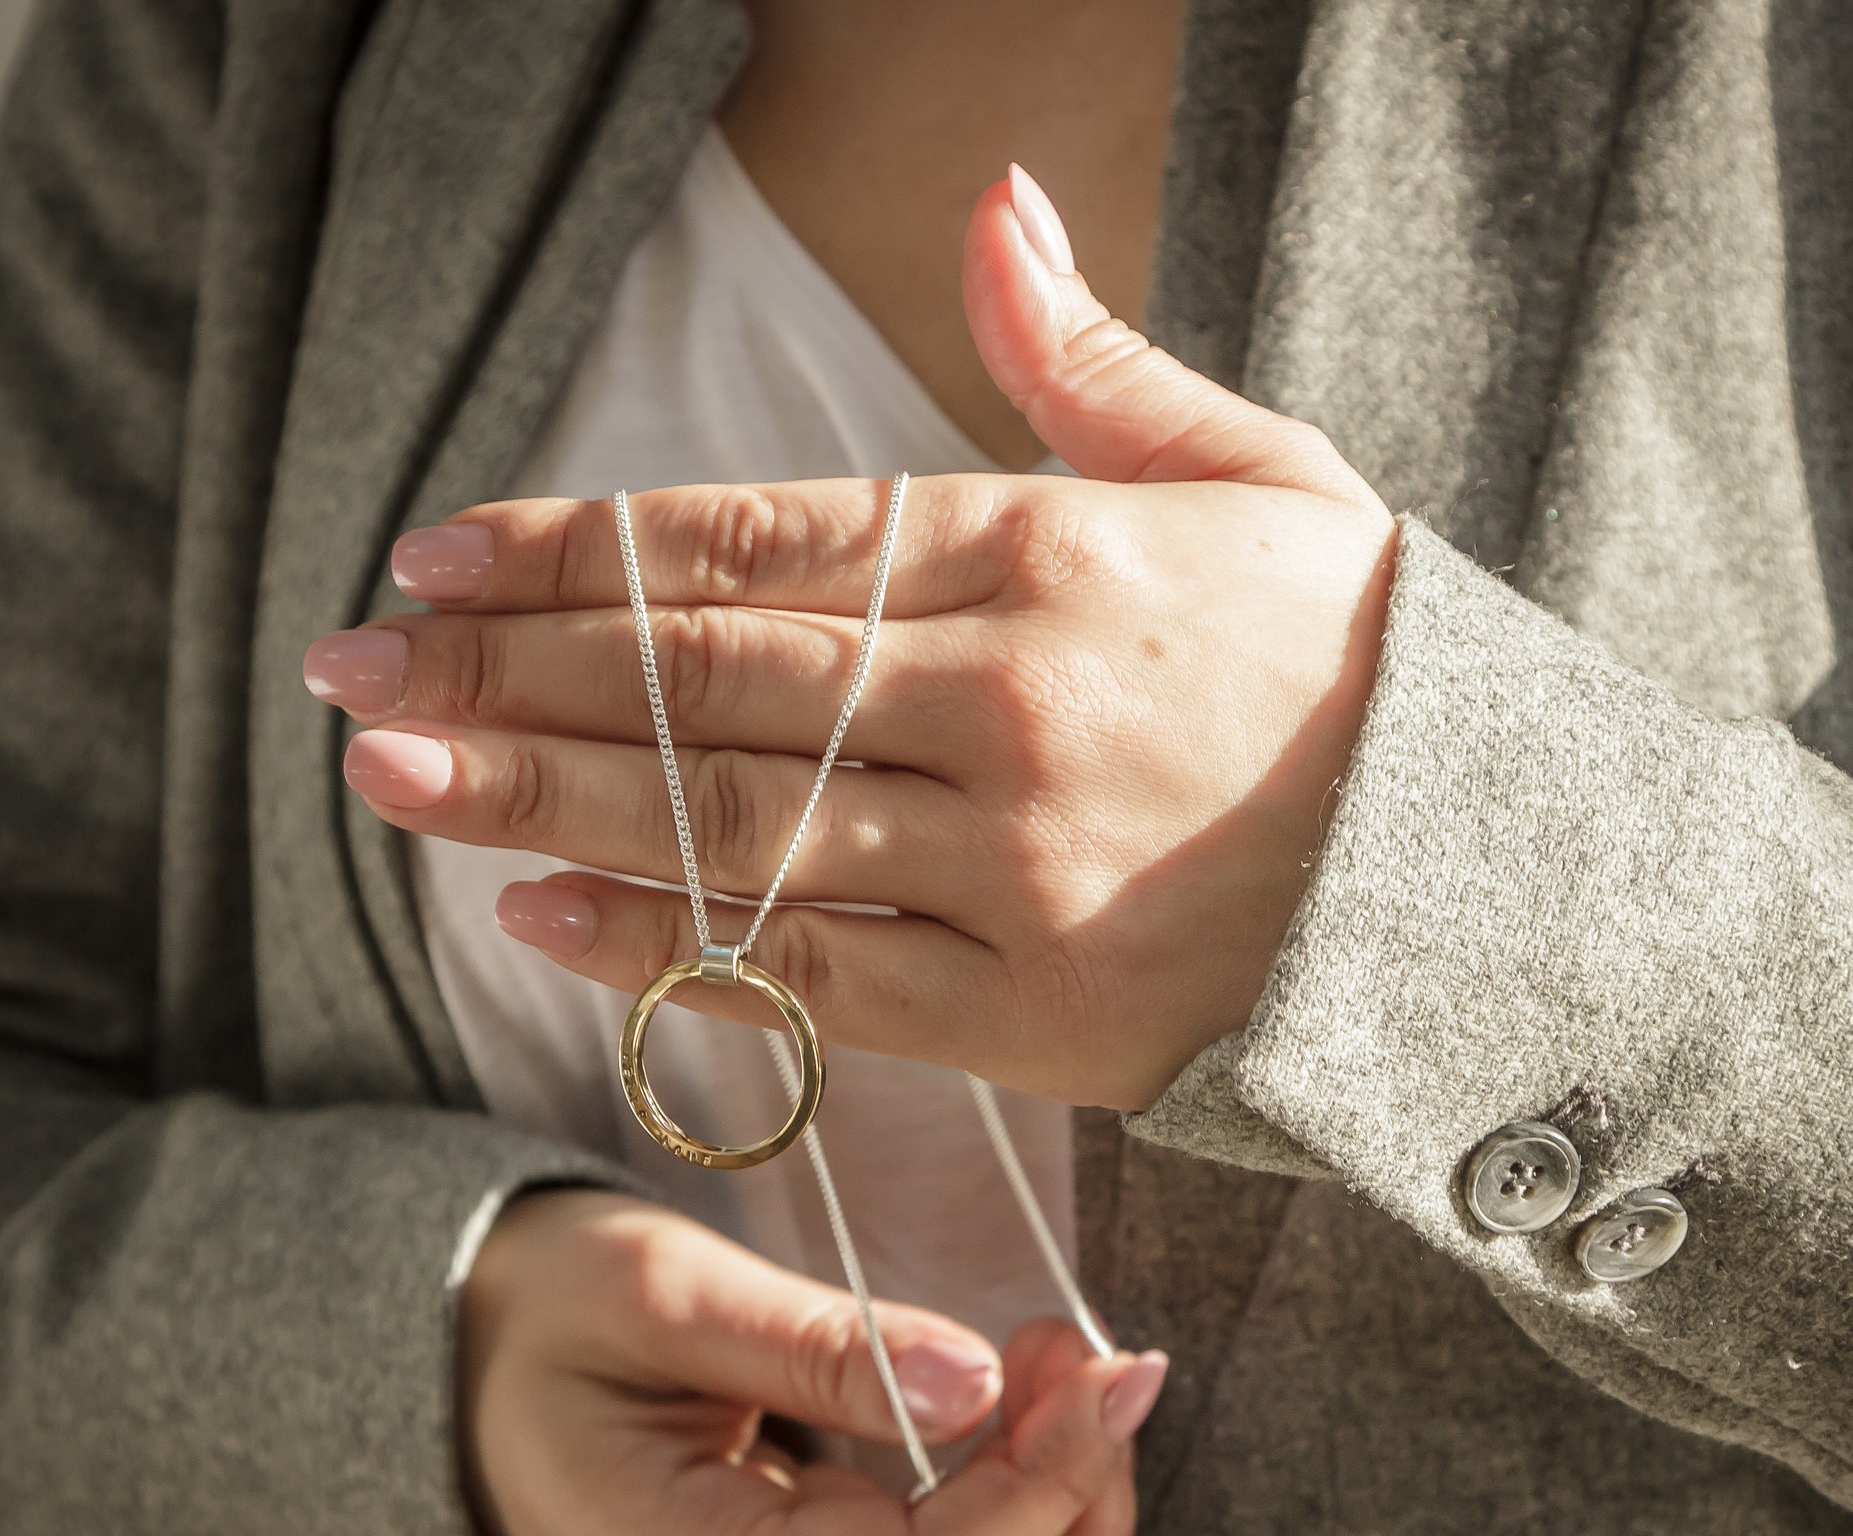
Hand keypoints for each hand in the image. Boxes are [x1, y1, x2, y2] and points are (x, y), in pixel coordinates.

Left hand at [309, 171, 1395, 1108]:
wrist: (1496, 881)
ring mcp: (1012, 860)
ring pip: (729, 816)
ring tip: (389, 772)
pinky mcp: (1026, 1008)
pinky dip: (668, 939)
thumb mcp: (1256, 476)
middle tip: (356, 663)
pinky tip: (537, 911)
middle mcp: (1009, 695)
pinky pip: (810, 966)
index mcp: (1052, 546)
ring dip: (540, 792)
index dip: (588, 545)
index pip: (766, 534)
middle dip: (511, 665)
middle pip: (709, 673)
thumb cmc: (1362, 668)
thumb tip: (998, 210)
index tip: (444, 553)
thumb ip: (1094, 362)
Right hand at [459, 1188, 1161, 1535]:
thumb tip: (981, 1383)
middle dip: (1076, 1516)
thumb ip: (818, 1341)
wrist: (449, 1374)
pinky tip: (1015, 1427)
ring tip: (1067, 1382)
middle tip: (1106, 1371)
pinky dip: (1005, 1531)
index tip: (1110, 1369)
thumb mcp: (661, 1287)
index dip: (1042, 1480)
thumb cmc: (539, 1314)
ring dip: (1054, 1527)